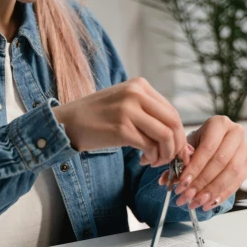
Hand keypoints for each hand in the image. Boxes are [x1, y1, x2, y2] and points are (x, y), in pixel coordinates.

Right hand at [52, 77, 190, 166]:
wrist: (67, 122)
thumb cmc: (96, 116)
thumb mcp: (124, 102)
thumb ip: (147, 111)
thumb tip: (175, 133)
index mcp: (139, 85)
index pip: (172, 111)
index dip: (179, 134)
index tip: (174, 149)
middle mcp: (136, 93)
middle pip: (174, 123)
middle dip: (176, 146)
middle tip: (169, 159)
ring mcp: (128, 110)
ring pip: (166, 136)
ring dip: (165, 154)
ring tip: (153, 161)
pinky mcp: (121, 128)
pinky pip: (150, 146)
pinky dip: (151, 157)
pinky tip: (142, 160)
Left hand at [169, 116, 246, 210]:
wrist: (214, 139)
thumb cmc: (199, 141)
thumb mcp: (187, 145)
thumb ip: (178, 161)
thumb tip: (166, 180)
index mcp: (219, 124)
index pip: (207, 149)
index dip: (195, 168)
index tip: (182, 184)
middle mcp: (236, 134)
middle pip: (220, 162)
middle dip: (202, 182)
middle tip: (187, 197)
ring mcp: (245, 149)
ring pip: (231, 174)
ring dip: (212, 191)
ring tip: (196, 203)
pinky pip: (237, 182)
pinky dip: (222, 195)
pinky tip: (209, 204)